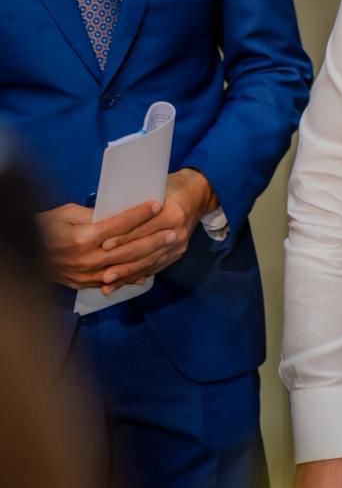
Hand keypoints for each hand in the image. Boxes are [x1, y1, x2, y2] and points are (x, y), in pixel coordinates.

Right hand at [36, 199, 165, 289]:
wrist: (22, 255)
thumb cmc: (45, 227)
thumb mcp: (66, 213)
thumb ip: (93, 215)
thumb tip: (116, 213)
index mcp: (83, 238)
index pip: (119, 224)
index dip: (139, 213)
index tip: (157, 203)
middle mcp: (88, 260)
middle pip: (128, 248)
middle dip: (153, 238)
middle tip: (173, 229)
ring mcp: (87, 275)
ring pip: (125, 266)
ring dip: (149, 257)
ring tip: (166, 246)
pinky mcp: (84, 284)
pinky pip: (114, 281)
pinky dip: (132, 275)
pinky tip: (149, 271)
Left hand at [98, 168, 217, 292]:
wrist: (198, 195)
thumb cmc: (171, 188)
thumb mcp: (155, 188)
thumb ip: (136, 203)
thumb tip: (105, 216)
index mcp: (172, 214)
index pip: (143, 229)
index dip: (123, 238)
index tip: (103, 245)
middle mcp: (177, 233)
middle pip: (145, 250)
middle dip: (122, 263)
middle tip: (103, 274)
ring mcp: (178, 246)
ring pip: (148, 263)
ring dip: (127, 275)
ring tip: (109, 285)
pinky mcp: (176, 255)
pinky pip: (154, 268)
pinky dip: (137, 276)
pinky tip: (123, 284)